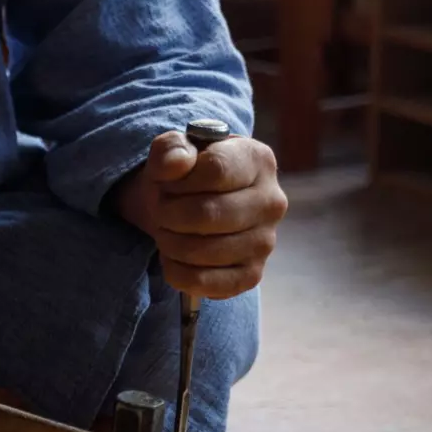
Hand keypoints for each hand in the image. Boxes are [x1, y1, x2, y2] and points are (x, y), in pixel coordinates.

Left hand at [113, 130, 285, 299]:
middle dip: (168, 213)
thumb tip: (176, 164)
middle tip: (160, 210)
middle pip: (208, 213)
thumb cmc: (185, 175)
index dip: (179, 179)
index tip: (167, 182)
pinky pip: (209, 283)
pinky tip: (173, 258)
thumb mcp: (173, 150)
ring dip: (170, 242)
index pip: (215, 170)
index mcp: (257, 160)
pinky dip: (178, 273)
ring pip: (205, 250)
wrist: (190, 205)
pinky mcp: (252, 274)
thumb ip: (171, 148)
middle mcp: (272, 201)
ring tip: (166, 230)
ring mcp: (266, 242)